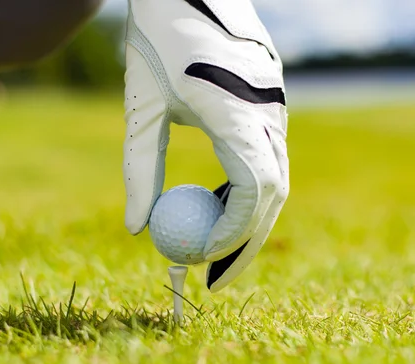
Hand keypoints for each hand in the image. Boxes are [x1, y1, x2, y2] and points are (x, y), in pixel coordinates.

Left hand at [123, 0, 289, 291]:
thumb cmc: (155, 35)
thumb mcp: (141, 105)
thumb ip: (140, 168)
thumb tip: (138, 228)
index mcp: (236, 106)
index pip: (254, 188)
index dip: (233, 234)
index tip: (199, 260)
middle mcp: (268, 107)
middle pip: (273, 192)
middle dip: (247, 241)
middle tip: (215, 276)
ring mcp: (276, 102)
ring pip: (276, 177)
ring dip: (249, 218)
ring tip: (215, 247)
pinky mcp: (272, 99)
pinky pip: (269, 156)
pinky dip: (249, 189)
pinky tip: (221, 203)